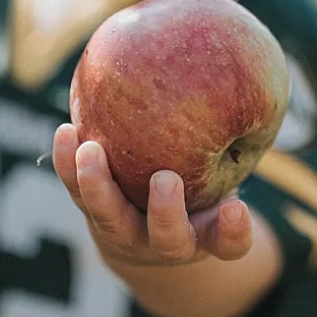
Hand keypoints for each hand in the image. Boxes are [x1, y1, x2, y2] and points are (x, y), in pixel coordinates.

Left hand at [50, 123, 254, 266]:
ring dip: (98, 187)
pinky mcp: (95, 213)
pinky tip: (66, 132)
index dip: (234, 231)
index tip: (237, 208)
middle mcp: (167, 242)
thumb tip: (250, 74)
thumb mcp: (223, 173)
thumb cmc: (201, 186)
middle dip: (166, 212)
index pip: (229, 242)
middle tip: (166, 180)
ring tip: (89, 151)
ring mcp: (127, 233)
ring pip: (110, 218)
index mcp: (207, 235)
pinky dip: (68, 164)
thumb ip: (235, 143)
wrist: (147, 227)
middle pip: (167, 239)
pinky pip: (77, 192)